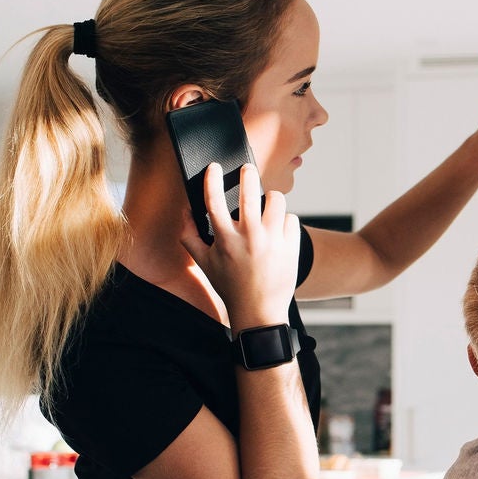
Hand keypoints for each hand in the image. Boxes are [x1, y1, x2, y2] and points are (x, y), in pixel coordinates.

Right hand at [176, 162, 301, 327]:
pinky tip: (278, 231)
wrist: (260, 311)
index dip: (211, 180)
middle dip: (247, 174)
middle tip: (246, 169)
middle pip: (250, 192)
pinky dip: (284, 221)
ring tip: (266, 204)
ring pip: (276, 200)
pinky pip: (291, 218)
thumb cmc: (230, 286)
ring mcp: (273, 241)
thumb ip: (190, 236)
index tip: (213, 167)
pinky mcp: (292, 246)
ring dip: (270, 198)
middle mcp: (250, 238)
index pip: (214, 201)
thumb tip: (185, 211)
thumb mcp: (205, 264)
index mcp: (225, 240)